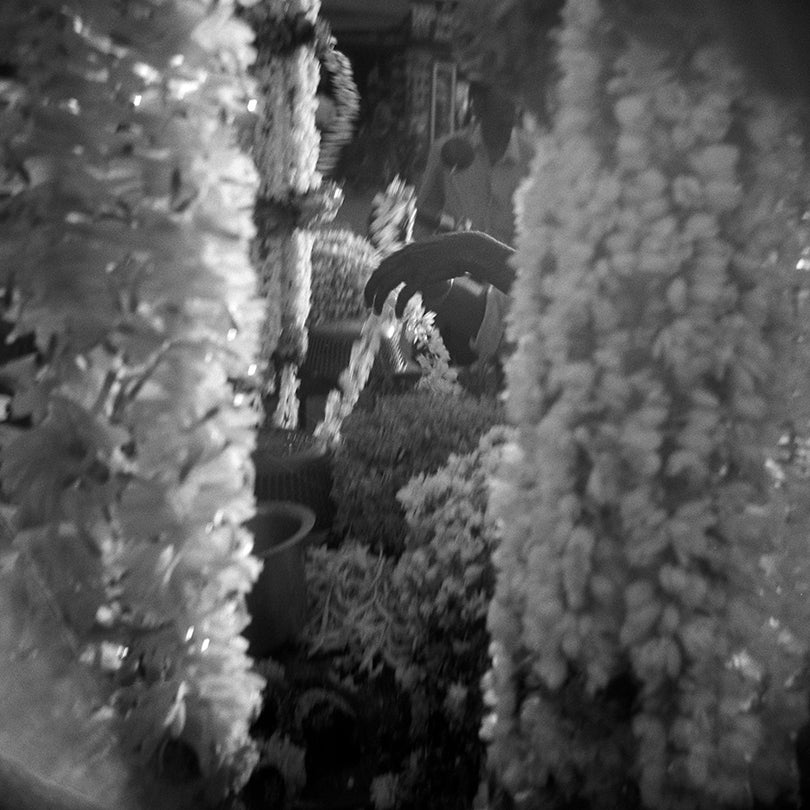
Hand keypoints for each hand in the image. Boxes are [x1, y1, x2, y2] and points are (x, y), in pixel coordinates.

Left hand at [363, 231, 515, 315]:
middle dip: (369, 292)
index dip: (372, 281)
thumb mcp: (428, 252)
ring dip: (379, 301)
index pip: (380, 266)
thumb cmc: (451, 252)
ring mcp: (412, 266)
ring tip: (377, 312)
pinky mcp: (421, 276)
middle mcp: (404, 257)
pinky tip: (399, 316)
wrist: (466, 248)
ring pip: (386, 285)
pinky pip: (404, 295)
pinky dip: (399, 307)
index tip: (371, 293)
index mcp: (404, 251)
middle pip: (378, 275)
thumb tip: (411, 272)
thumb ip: (416, 259)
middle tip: (368, 306)